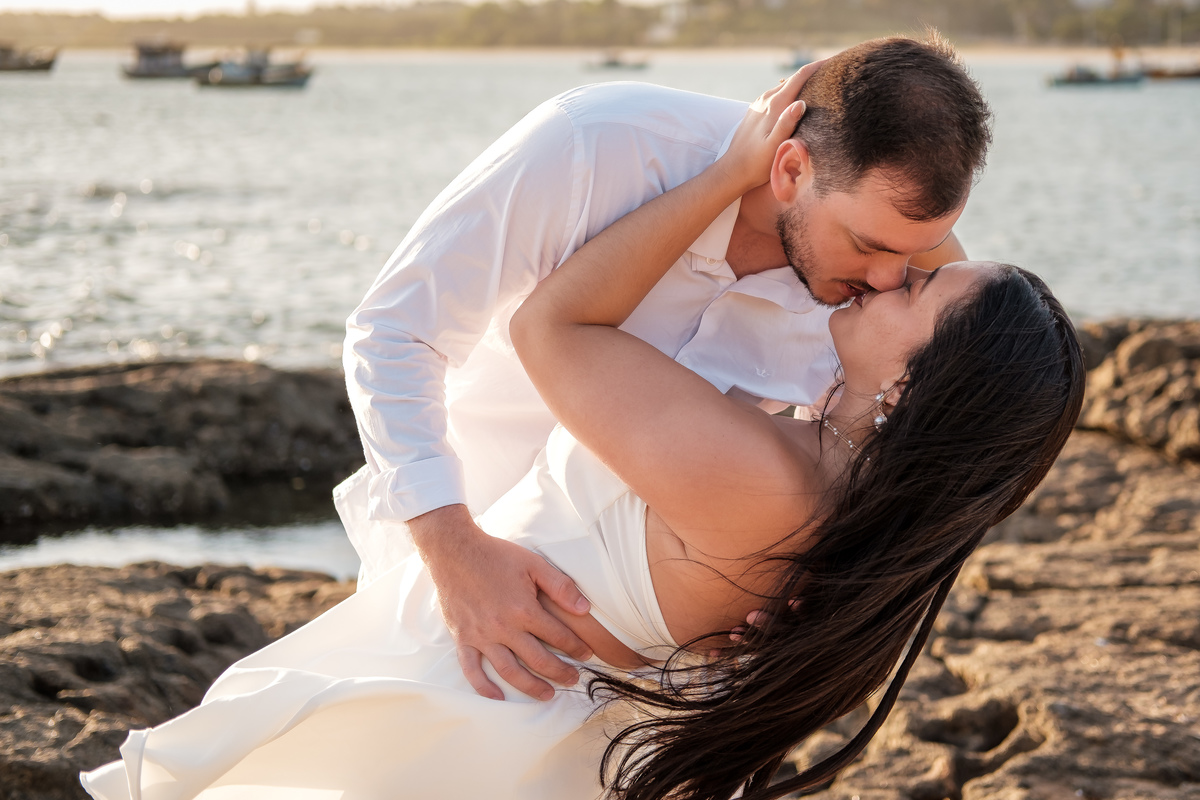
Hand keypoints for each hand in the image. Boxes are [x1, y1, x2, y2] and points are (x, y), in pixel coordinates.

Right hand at [408, 504, 593, 700]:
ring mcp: (481, 636)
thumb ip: (560, 586)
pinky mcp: (463, 638)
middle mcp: (503, 628)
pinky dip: (484, 687)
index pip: (558, 636)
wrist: (454, 551)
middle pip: (538, 660)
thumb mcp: (533, 563)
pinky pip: (472, 670)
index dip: (576, 647)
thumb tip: (584, 609)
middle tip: (573, 680)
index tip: (586, 654)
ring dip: (531, 687)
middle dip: (560, 673)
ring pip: (510, 671)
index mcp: (524, 609)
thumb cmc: (496, 555)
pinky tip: (498, 697)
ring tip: (547, 695)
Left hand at [717, 59, 826, 193]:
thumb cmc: (757, 163)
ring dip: (802, 82)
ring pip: (785, 87)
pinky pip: (777, 95)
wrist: (733, 170)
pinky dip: (791, 92)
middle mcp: (766, 99)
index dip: (818, 66)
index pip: (800, 77)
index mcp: (774, 105)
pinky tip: (798, 98)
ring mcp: (760, 103)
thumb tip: (801, 103)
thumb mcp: (774, 146)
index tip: (836, 60)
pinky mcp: (756, 110)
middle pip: (794, 79)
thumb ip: (786, 124)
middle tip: (835, 70)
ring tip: (821, 82)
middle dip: (814, 72)